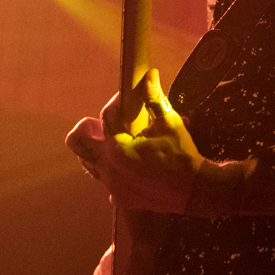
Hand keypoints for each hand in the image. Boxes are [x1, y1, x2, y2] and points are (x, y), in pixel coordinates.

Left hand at [65, 69, 204, 212]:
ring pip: (90, 163)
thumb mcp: (169, 122)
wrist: (195, 190)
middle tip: (108, 122)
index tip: (129, 96)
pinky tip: (130, 165)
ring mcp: (112, 187)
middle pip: (79, 142)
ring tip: (121, 141)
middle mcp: (108, 168)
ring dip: (102, 149)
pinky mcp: (121, 199)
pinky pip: (107, 182)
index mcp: (117, 148)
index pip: (107, 116)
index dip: (118, 102)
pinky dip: (114, 171)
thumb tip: (149, 75)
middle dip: (89, 128)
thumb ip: (154, 98)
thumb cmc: (182, 155)